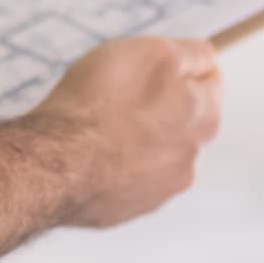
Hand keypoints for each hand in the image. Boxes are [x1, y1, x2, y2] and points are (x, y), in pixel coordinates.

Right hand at [28, 38, 223, 228]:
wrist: (54, 164)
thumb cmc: (98, 105)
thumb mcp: (151, 53)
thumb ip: (190, 54)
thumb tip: (207, 59)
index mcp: (202, 118)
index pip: (209, 82)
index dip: (182, 65)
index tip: (156, 63)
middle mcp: (188, 159)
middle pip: (182, 120)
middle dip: (161, 104)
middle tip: (121, 90)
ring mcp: (156, 190)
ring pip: (154, 153)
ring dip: (137, 138)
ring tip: (100, 124)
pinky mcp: (124, 209)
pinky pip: (125, 179)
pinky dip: (114, 165)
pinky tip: (89, 153)